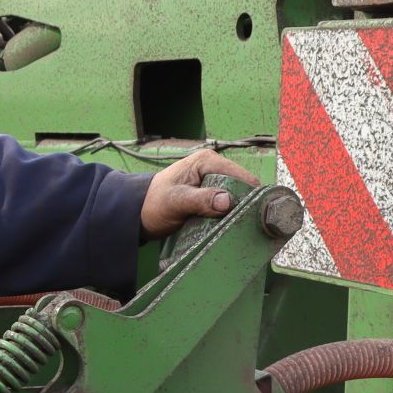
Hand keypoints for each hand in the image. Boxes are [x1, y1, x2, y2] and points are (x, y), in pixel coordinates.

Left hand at [138, 149, 260, 238]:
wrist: (138, 213)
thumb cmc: (153, 204)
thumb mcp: (176, 201)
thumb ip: (201, 200)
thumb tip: (227, 201)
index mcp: (207, 161)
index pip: (241, 176)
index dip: (250, 196)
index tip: (254, 217)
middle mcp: (214, 169)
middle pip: (243, 189)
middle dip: (244, 207)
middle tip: (246, 228)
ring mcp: (213, 184)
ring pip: (237, 200)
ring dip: (237, 215)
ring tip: (239, 231)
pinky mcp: (210, 198)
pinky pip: (228, 208)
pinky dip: (229, 218)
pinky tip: (230, 230)